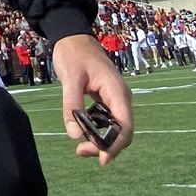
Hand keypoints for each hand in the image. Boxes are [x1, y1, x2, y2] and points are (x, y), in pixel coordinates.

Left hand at [53, 33, 132, 164]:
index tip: (101, 158)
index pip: (125, 126)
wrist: (74, 37)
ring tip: (80, 146)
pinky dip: (98, 130)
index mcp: (117, 91)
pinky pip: (108, 120)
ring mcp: (115, 98)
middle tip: (81, 151)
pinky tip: (83, 131)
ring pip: (116, 128)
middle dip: (106, 146)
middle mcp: (121, 97)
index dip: (116, 145)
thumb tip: (74, 135)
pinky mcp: (107, 99)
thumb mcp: (69, 79)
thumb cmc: (73, 54)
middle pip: (122, 131)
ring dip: (102, 140)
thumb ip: (71, 105)